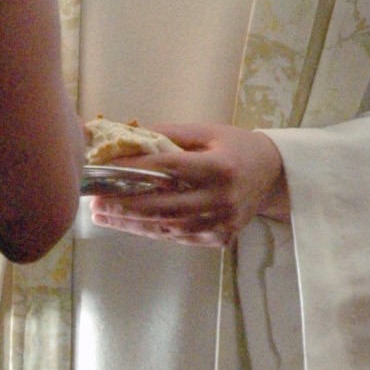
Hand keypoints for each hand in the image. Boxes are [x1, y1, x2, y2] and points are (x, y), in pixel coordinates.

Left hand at [88, 122, 288, 247]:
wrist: (274, 176)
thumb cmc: (236, 147)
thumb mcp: (206, 132)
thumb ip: (168, 135)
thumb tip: (127, 135)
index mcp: (219, 167)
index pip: (168, 168)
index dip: (134, 169)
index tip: (105, 168)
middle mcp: (221, 198)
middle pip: (164, 204)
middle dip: (125, 204)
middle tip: (95, 200)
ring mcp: (222, 222)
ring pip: (168, 226)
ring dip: (132, 223)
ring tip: (102, 215)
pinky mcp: (221, 238)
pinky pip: (179, 237)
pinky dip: (152, 230)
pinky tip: (129, 224)